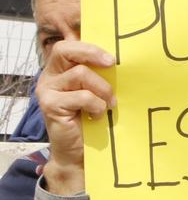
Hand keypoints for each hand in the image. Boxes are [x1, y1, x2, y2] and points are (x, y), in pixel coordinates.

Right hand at [37, 39, 115, 196]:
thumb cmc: (93, 121)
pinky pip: (81, 96)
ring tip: (108, 104)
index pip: (70, 45)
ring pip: (80, 74)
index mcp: (61, 70)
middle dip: (92, 53)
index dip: (90, 46)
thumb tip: (126, 60)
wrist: (79, 153)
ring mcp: (47, 90)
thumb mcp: (99, 93)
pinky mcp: (49, 105)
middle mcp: (50, 76)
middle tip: (111, 63)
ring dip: (102, 89)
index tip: (113, 57)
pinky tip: (97, 116)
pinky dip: (96, 105)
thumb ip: (101, 76)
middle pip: (66, 50)